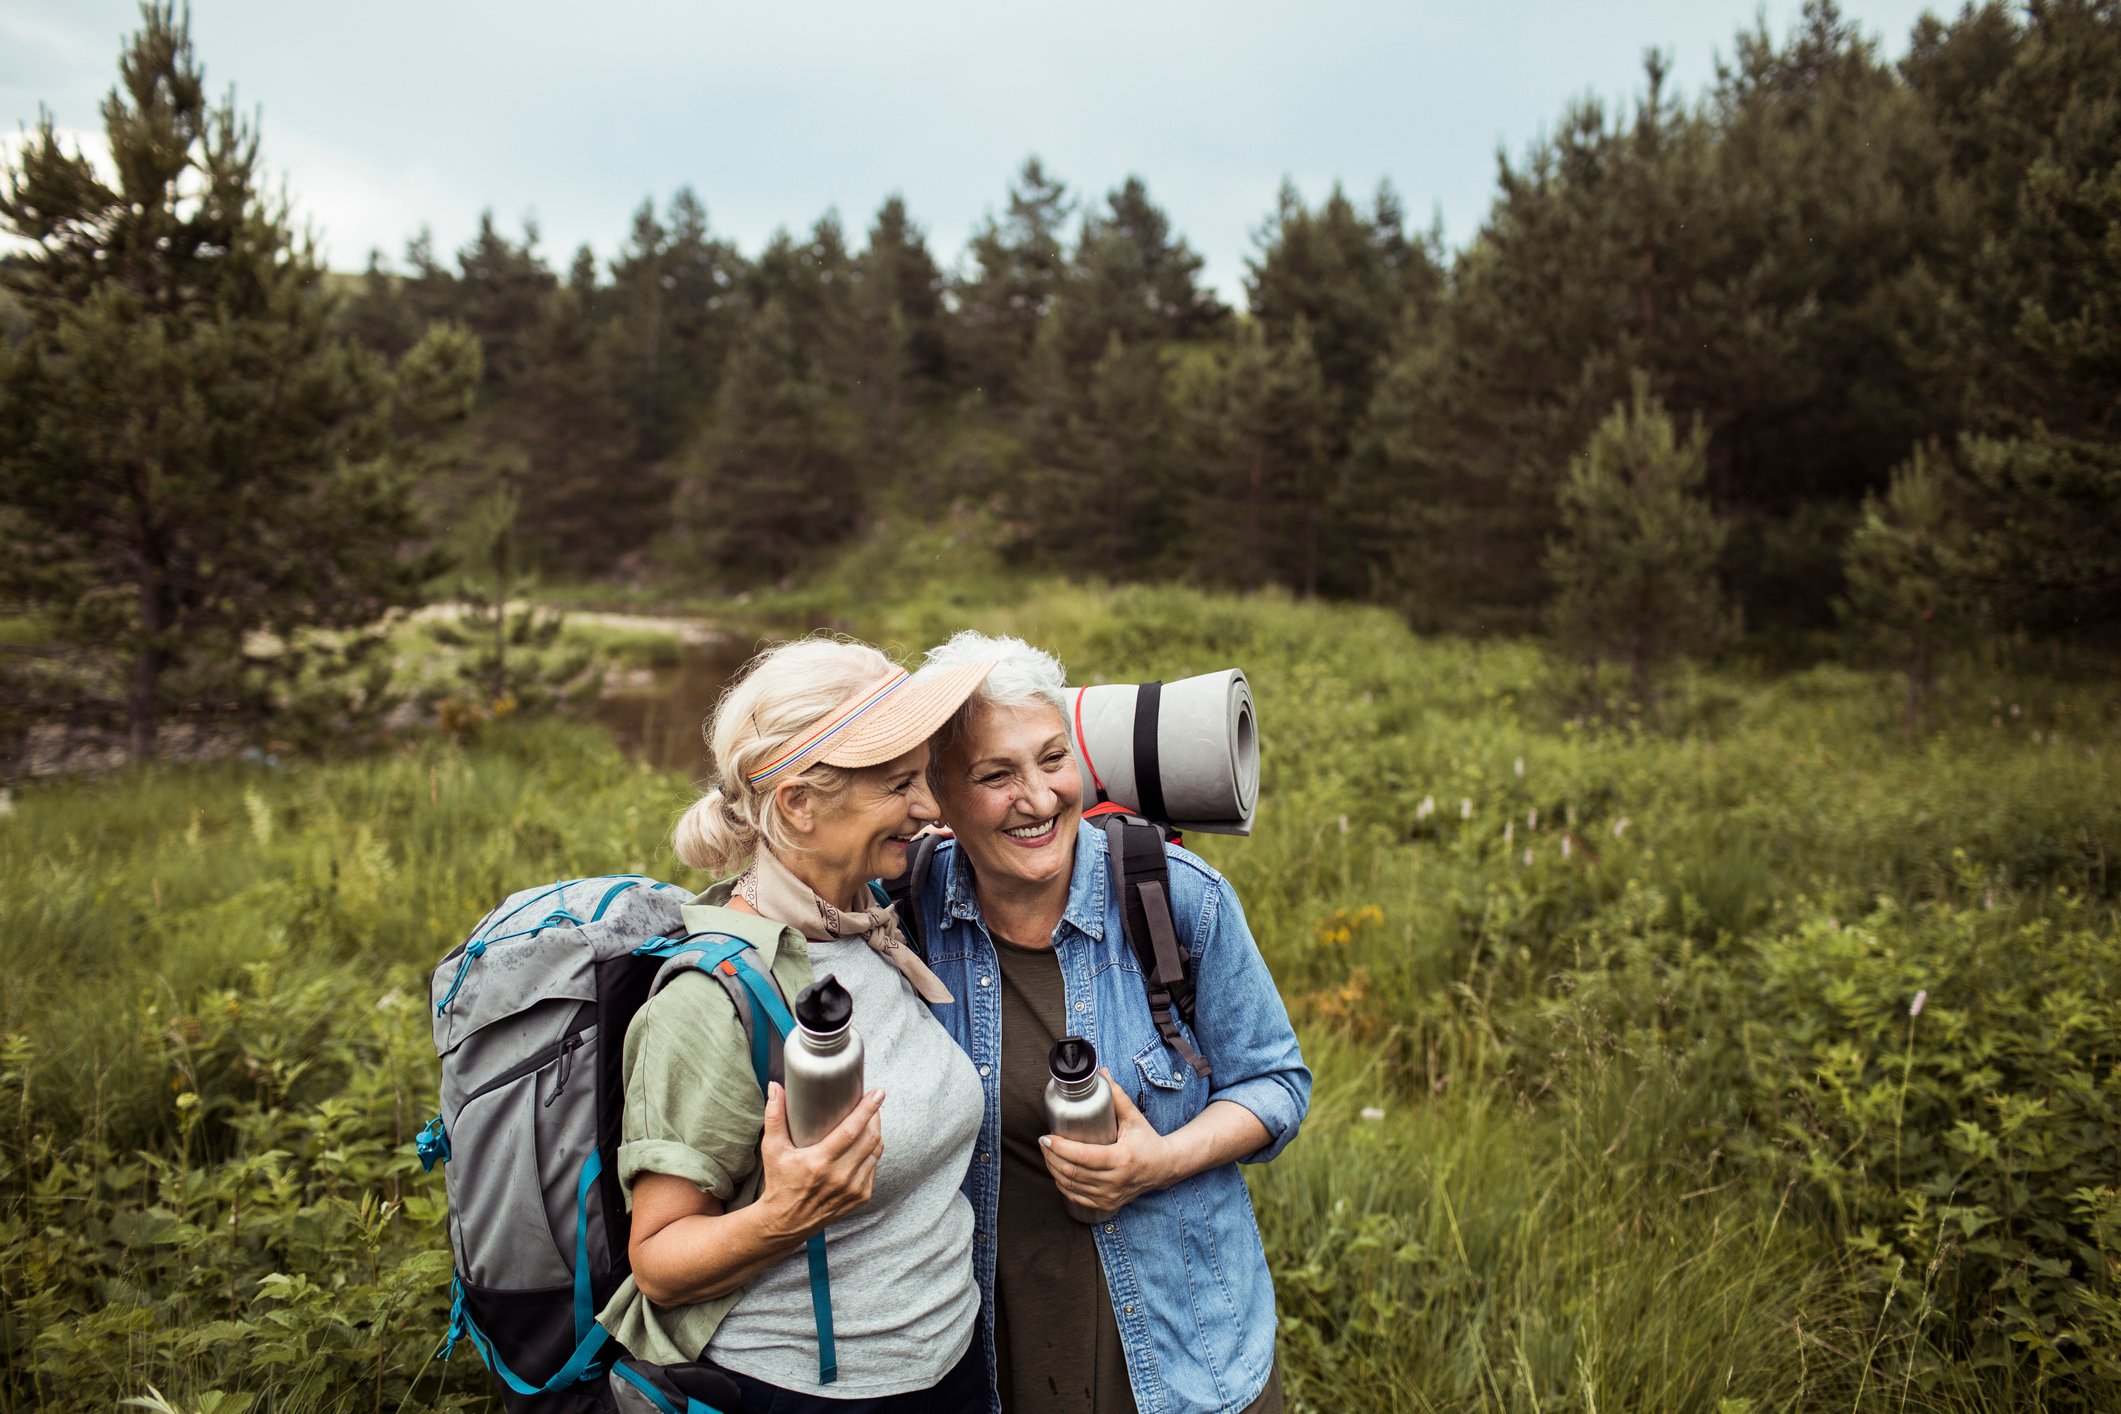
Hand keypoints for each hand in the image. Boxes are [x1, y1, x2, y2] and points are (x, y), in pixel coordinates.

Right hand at [755, 1082, 883, 1241]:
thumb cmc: (779, 1181)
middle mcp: (839, 1178)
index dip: (866, 1110)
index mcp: (818, 1163)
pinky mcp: (860, 1198)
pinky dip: (873, 1153)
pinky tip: (866, 1144)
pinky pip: (874, 1168)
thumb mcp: (772, 1149)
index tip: (877, 1093)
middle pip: (869, 1140)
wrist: (786, 1221)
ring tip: (871, 1120)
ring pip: (875, 1153)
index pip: (850, 1131)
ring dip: (876, 1134)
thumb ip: (774, 1116)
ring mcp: (852, 1190)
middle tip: (875, 1101)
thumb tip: (775, 1087)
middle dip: (875, 1117)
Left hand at [1040, 1071, 1172, 1213]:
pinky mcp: (1107, 1204)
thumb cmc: (1147, 1140)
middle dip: (1052, 1156)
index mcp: (1122, 1159)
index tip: (1047, 1136)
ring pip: (1072, 1186)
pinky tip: (1057, 1172)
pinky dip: (1063, 1186)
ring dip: (1054, 1170)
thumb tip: (1100, 1074)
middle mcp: (1116, 1180)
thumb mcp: (1133, 1117)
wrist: (1164, 1168)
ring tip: (1047, 1153)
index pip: (1083, 1156)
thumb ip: (1116, 1096)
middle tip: (1043, 1142)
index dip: (1060, 1148)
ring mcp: (1111, 1195)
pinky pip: (1077, 1197)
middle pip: (1073, 1172)